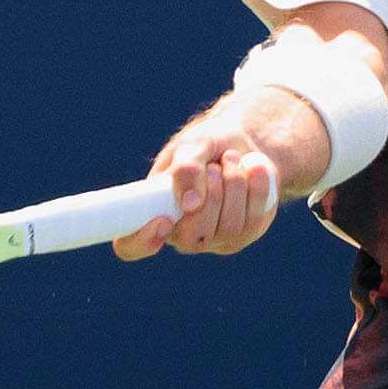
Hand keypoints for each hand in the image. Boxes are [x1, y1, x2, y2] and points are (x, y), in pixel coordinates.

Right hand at [111, 96, 281, 259]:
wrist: (242, 143)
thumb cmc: (205, 146)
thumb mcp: (191, 146)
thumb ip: (185, 169)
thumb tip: (188, 204)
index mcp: (152, 211)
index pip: (131, 245)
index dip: (141, 241)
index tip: (163, 220)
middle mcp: (180, 233)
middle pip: (191, 237)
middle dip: (209, 196)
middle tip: (212, 166)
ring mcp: (214, 239)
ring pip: (227, 228)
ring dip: (233, 185)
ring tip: (230, 160)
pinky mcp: (244, 234)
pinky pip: (253, 221)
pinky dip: (256, 188)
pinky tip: (252, 169)